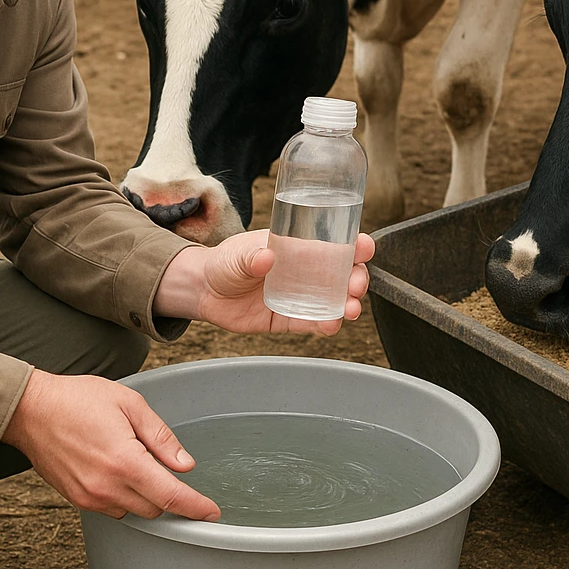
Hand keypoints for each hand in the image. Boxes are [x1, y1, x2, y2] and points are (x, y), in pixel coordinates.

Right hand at [3, 368, 219, 521]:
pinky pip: (113, 509)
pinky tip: (122, 470)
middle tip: (171, 470)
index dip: (195, 507)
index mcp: (125, 462)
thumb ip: (161, 437)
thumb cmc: (80, 400)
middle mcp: (107, 487)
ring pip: (134, 511)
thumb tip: (185, 464)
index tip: (212, 513)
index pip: (170, 495)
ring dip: (147, 496)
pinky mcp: (78, 499)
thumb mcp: (130, 405)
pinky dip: (126, 496)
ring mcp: (90, 497)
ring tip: (140, 462)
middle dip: (171, 495)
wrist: (31, 411)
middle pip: (155, 508)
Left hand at [153, 230, 373, 334]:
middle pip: (343, 274)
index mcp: (299, 247)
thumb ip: (250, 256)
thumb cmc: (224, 262)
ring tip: (352, 310)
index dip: (355, 244)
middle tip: (356, 286)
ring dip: (349, 304)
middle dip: (357, 278)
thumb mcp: (236, 254)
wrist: (204, 291)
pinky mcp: (288, 318)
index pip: (335, 243)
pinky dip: (325, 324)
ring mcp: (300, 296)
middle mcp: (305, 271)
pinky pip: (312, 323)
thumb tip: (266, 257)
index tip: (365, 247)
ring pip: (334, 300)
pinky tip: (332, 325)